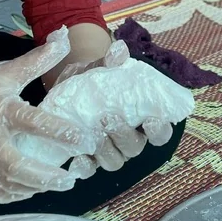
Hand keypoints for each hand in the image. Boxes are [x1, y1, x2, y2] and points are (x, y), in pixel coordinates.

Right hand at [0, 27, 93, 203]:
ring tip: (57, 183)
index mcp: (0, 109)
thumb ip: (36, 61)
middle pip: (19, 165)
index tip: (84, 140)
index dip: (61, 132)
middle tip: (72, 178)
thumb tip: (63, 39)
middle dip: (48, 176)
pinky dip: (16, 195)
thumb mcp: (4, 72)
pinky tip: (31, 190)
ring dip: (36, 187)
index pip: (34, 122)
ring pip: (9, 184)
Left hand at [55, 40, 173, 179]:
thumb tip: (119, 50)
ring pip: (114, 161)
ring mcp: (106, 152)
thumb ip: (109, 63)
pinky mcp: (85, 160)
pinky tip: (77, 157)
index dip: (160, 132)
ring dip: (105, 148)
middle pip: (134, 148)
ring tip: (92, 130)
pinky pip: (88, 170)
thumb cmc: (89, 82)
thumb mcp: (97, 70)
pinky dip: (84, 166)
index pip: (160, 134)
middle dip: (124, 135)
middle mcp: (126, 140)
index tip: (153, 120)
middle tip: (110, 118)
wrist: (61, 92)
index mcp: (139, 120)